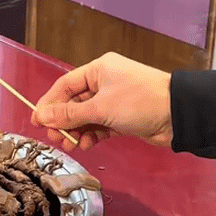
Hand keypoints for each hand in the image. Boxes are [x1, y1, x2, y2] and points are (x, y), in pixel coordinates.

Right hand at [31, 52, 172, 151]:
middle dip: (63, 121)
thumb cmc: (139, 102)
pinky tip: (86, 145)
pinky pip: (100, 125)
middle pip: (75, 102)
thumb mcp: (101, 108)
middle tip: (54, 138)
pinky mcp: (123, 118)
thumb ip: (70, 114)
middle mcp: (105, 82)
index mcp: (98, 70)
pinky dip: (92, 135)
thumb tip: (41, 115)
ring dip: (77, 130)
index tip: (37, 121)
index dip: (49, 103)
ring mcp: (114, 100)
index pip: (65, 85)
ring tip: (70, 145)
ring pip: (87, 116)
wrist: (179, 115)